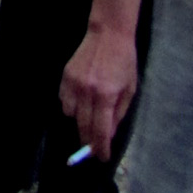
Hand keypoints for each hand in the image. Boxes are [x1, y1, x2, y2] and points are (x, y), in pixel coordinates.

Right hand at [59, 25, 138, 162]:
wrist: (108, 34)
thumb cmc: (124, 62)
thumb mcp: (129, 90)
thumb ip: (118, 114)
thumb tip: (107, 135)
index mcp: (107, 96)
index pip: (100, 131)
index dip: (100, 148)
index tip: (102, 157)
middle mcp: (88, 92)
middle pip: (84, 127)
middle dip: (89, 141)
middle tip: (94, 147)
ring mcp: (74, 83)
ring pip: (70, 115)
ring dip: (79, 122)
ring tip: (88, 119)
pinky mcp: (65, 76)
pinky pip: (63, 100)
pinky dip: (70, 106)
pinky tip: (80, 102)